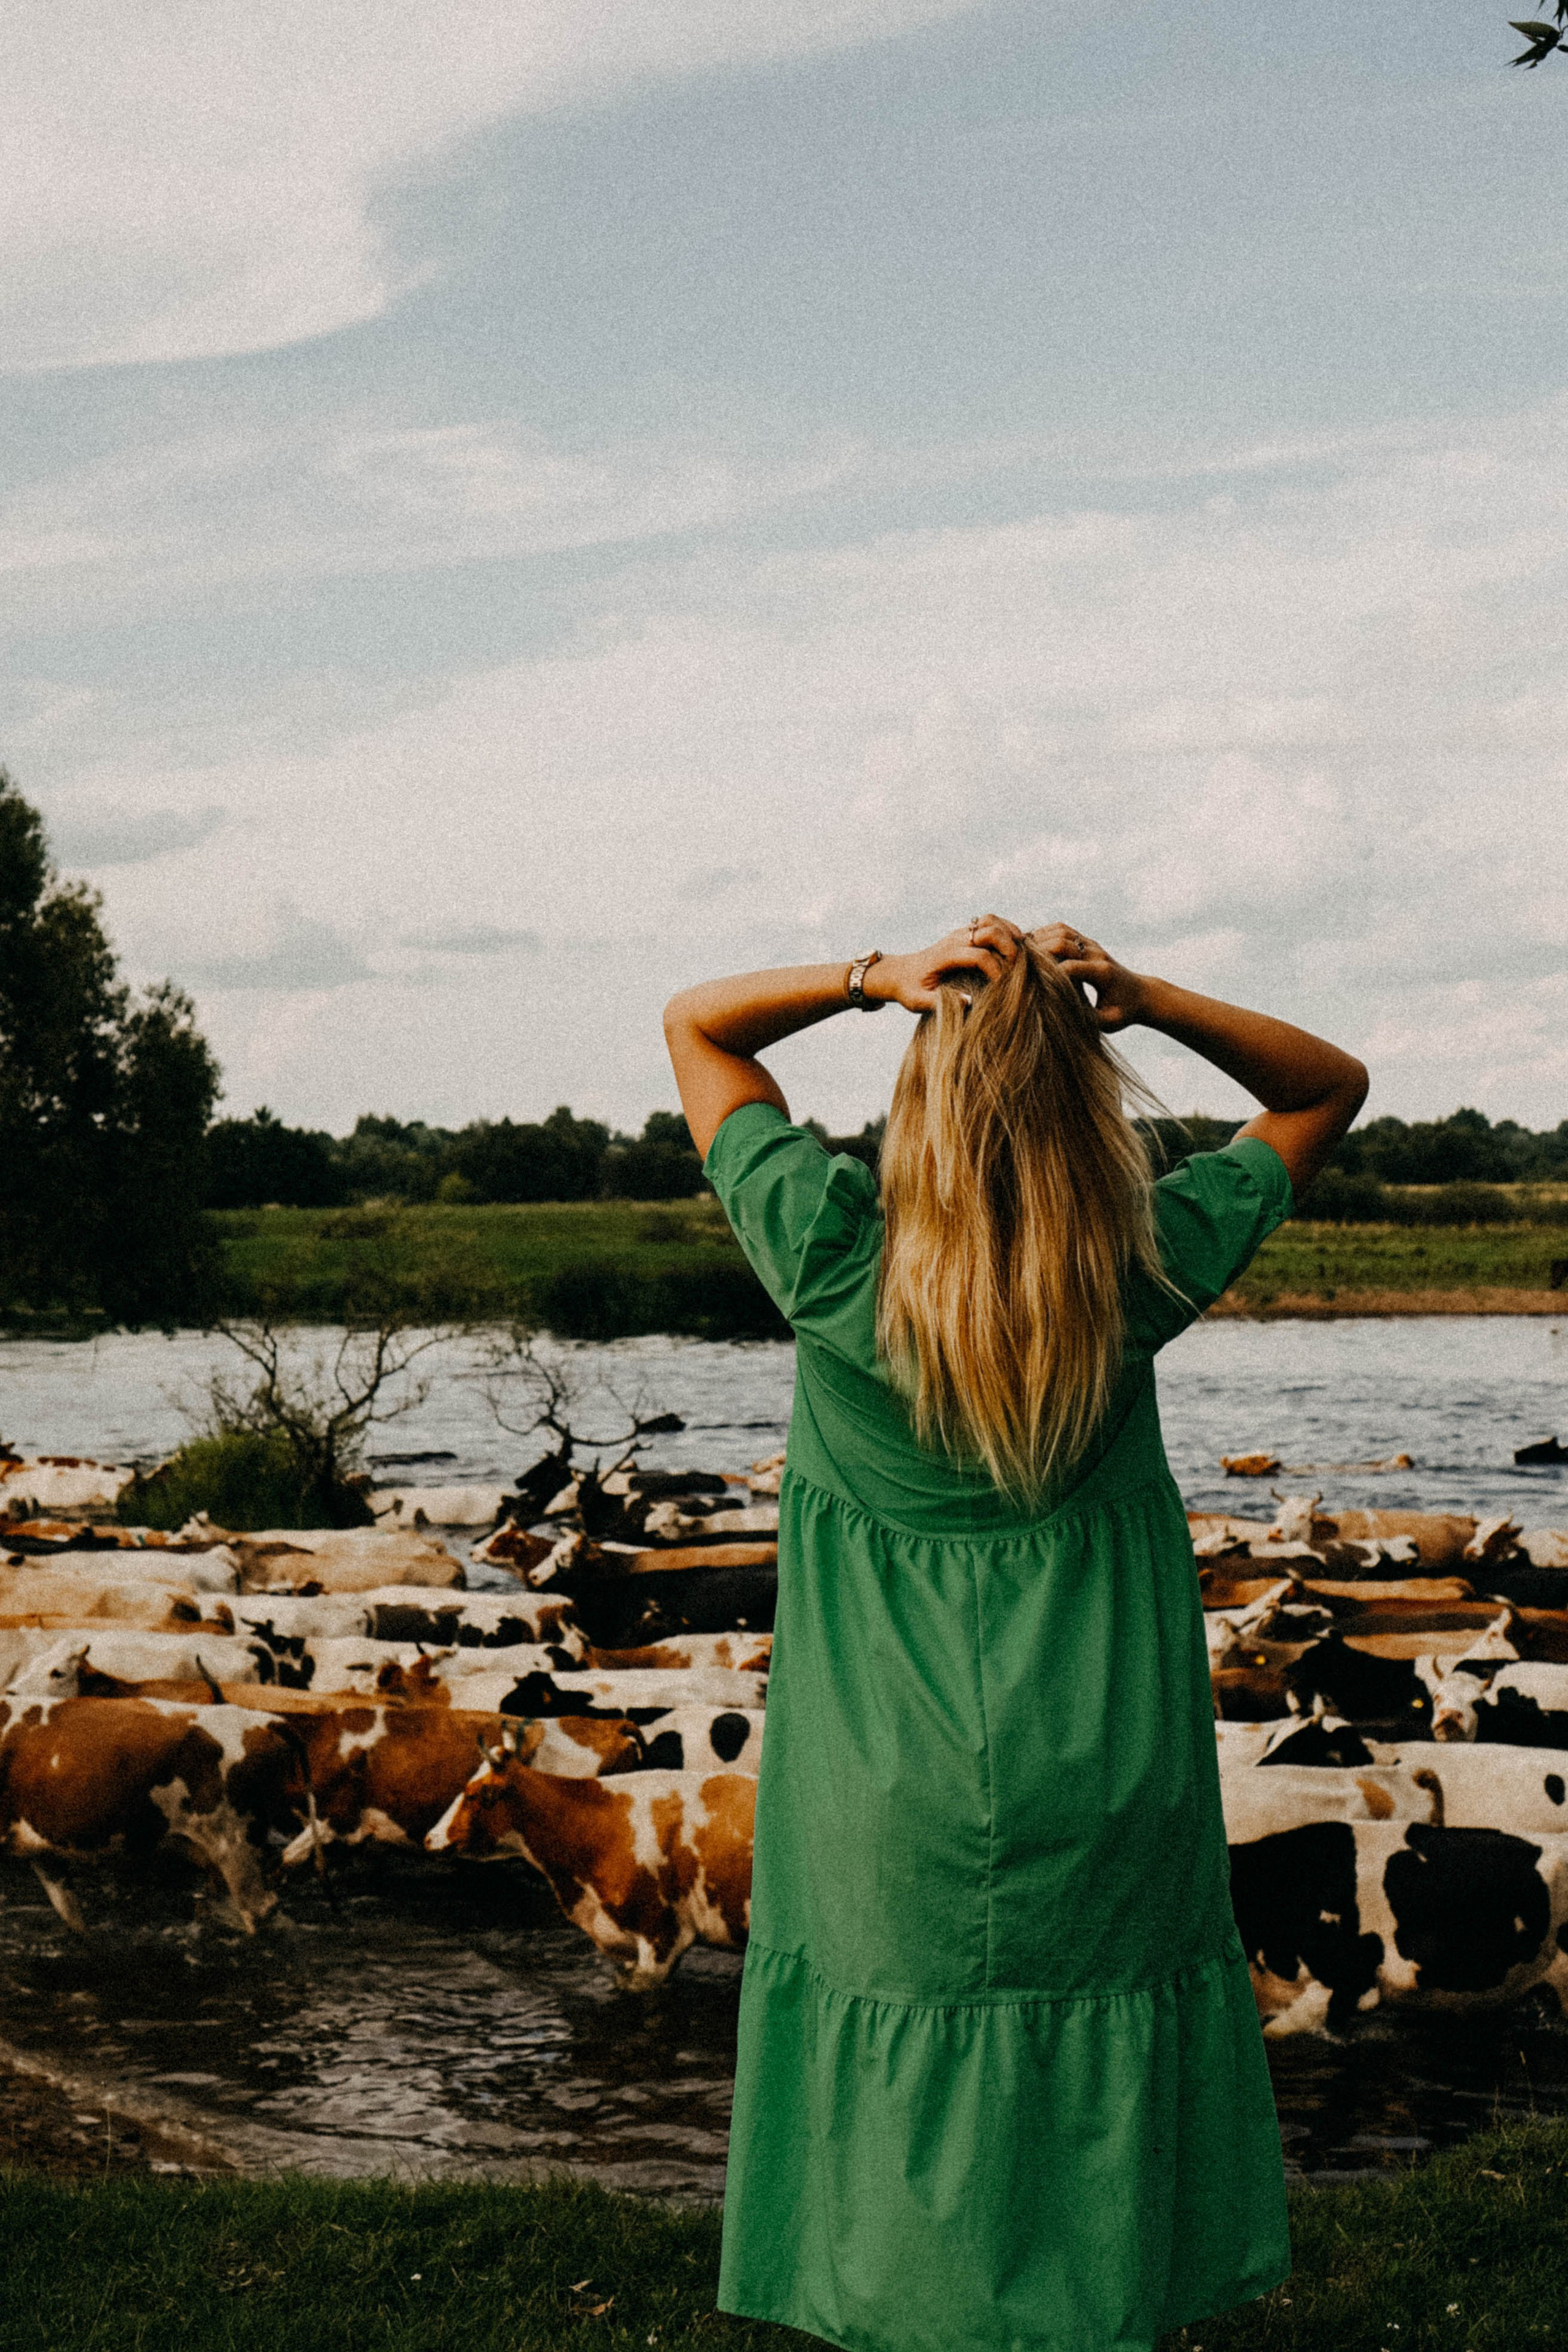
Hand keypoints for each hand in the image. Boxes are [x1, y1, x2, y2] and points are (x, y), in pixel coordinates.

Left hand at [865, 915, 1023, 1012]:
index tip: (1002, 987)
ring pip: (991, 921)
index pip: (979, 956)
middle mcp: (954, 940)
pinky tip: (1014, 945)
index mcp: (945, 956)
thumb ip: (941, 1003)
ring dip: (1009, 933)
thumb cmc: (909, 990)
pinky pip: (990, 922)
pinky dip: (1005, 930)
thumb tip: (970, 1002)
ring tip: (1021, 952)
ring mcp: (960, 933)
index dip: (996, 971)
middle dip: (1008, 948)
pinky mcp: (965, 933)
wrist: (899, 973)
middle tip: (1017, 968)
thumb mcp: (918, 1002)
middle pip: (989, 931)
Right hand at [1028, 924, 1150, 1031]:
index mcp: (1102, 973)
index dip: (1048, 975)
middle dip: (1039, 953)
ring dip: (1040, 940)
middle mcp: (1097, 954)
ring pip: (1061, 931)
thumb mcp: (1108, 1023)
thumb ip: (1086, 1019)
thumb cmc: (1124, 1012)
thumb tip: (1059, 1015)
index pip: (1069, 967)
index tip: (1030, 986)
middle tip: (1018, 966)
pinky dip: (1045, 934)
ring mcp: (1092, 945)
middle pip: (1062, 943)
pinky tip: (1033, 948)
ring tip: (1023, 955)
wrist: (1142, 994)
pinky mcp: (1087, 942)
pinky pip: (1062, 929)